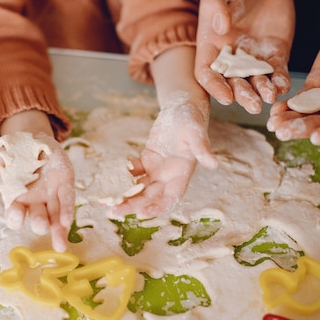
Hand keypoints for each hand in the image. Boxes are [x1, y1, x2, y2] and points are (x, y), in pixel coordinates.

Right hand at [0, 111, 74, 251]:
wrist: (33, 138)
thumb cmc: (12, 154)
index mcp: (16, 199)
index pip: (15, 214)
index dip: (15, 217)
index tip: (14, 216)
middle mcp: (34, 202)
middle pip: (36, 218)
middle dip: (38, 222)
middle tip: (38, 225)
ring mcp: (51, 196)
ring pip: (55, 216)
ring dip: (57, 230)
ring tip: (59, 245)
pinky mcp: (65, 186)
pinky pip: (67, 201)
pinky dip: (68, 212)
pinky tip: (67, 223)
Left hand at [112, 92, 217, 218]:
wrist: (183, 106)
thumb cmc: (192, 118)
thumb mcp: (196, 132)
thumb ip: (202, 148)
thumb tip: (214, 164)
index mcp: (183, 173)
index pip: (171, 196)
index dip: (157, 207)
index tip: (142, 214)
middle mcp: (170, 175)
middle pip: (150, 195)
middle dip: (133, 204)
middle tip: (114, 211)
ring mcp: (158, 169)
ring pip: (140, 186)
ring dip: (125, 194)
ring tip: (106, 202)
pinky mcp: (148, 159)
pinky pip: (134, 171)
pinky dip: (123, 176)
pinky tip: (109, 179)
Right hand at [195, 0, 294, 113]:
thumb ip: (216, 5)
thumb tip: (221, 28)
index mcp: (210, 45)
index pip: (208, 72)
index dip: (215, 87)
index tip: (225, 97)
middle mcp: (230, 56)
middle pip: (232, 83)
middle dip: (242, 95)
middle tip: (252, 105)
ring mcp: (253, 56)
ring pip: (255, 81)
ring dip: (261, 91)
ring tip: (269, 97)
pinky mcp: (274, 52)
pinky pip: (276, 70)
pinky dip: (279, 80)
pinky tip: (283, 86)